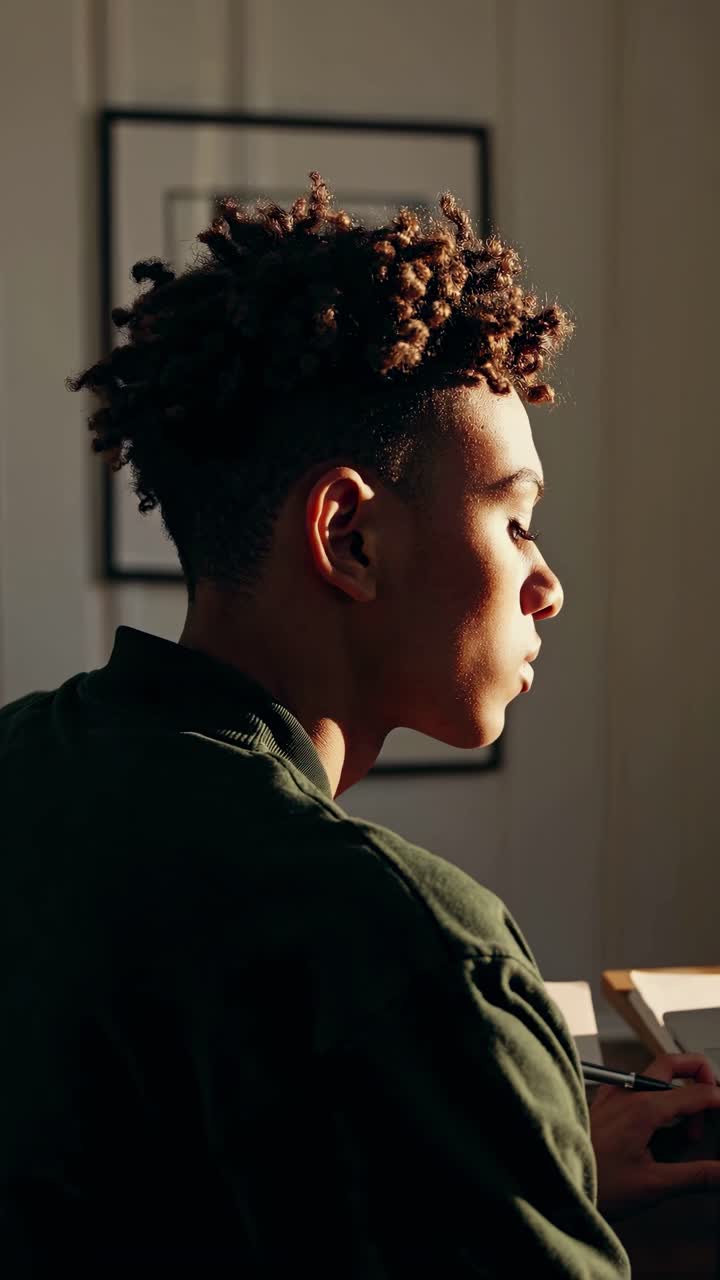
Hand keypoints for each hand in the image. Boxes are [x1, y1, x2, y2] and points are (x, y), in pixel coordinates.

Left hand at [589, 1052, 719, 1219]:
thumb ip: (695, 1176)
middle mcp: (627, 1092)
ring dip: (679, 1091)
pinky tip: (660, 1128)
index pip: (697, 1092)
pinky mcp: (604, 1103)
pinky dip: (658, 1098)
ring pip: (655, 1074)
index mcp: (643, 1107)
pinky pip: (637, 1087)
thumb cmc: (595, 1184)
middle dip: (700, 1076)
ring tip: (688, 1130)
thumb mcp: (653, 1186)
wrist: (553, 1181)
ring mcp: (613, 1094)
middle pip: (672, 1063)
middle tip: (714, 1104)